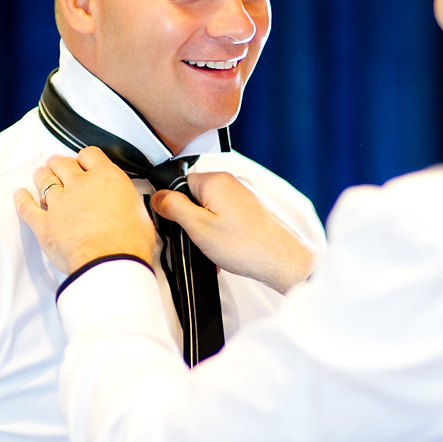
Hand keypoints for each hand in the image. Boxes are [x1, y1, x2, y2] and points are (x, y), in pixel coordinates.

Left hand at [13, 147, 156, 274]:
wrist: (109, 262)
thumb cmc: (130, 242)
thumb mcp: (140, 212)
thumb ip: (127, 200)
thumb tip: (125, 204)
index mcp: (106, 178)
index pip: (91, 155)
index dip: (85, 158)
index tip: (83, 161)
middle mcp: (80, 185)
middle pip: (63, 164)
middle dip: (59, 163)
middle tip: (57, 164)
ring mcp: (59, 203)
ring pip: (45, 181)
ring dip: (42, 176)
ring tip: (41, 174)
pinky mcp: (44, 224)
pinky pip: (27, 208)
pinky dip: (22, 200)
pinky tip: (20, 195)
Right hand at [151, 172, 317, 293]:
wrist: (284, 260)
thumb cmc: (248, 245)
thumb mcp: (198, 228)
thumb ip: (174, 208)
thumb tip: (158, 197)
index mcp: (217, 181)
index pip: (181, 184)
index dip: (175, 206)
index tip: (178, 224)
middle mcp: (235, 183)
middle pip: (199, 197)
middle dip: (195, 221)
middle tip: (199, 241)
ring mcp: (248, 196)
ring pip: (216, 210)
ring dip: (211, 230)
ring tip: (218, 250)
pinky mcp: (258, 210)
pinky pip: (232, 218)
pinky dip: (227, 234)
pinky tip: (230, 251)